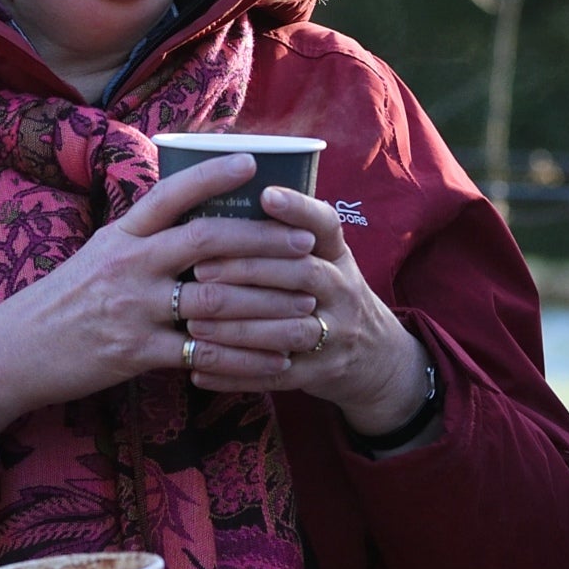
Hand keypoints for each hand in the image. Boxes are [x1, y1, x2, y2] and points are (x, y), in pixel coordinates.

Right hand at [0, 153, 323, 437]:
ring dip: (269, 303)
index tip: (254, 163)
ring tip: (309, 302)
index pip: (170, 194)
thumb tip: (194, 209)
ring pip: (215, 301)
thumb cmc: (65, 300)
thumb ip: (145, 235)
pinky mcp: (135, 353)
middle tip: (306, 240)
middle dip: (263, 241)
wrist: (14, 351)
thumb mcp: (99, 253)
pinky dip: (246, 357)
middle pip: (206, 242)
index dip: (212, 175)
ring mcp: (132, 309)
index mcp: (121, 234)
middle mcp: (128, 265)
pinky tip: (279, 357)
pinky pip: (203, 354)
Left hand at [174, 183, 431, 437]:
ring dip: (238, 327)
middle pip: (301, 274)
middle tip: (200, 268)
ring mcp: (336, 334)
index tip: (264, 193)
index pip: (325, 224)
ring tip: (193, 322)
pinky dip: (235, 372)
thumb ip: (283, 236)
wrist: (375, 356)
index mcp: (337, 255)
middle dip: (249, 270)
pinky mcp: (321, 373)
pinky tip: (197, 367)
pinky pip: (275, 374)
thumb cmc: (327, 294)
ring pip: (287, 329)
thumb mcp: (324, 259)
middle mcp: (342, 290)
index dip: (298, 208)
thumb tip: (217, 194)